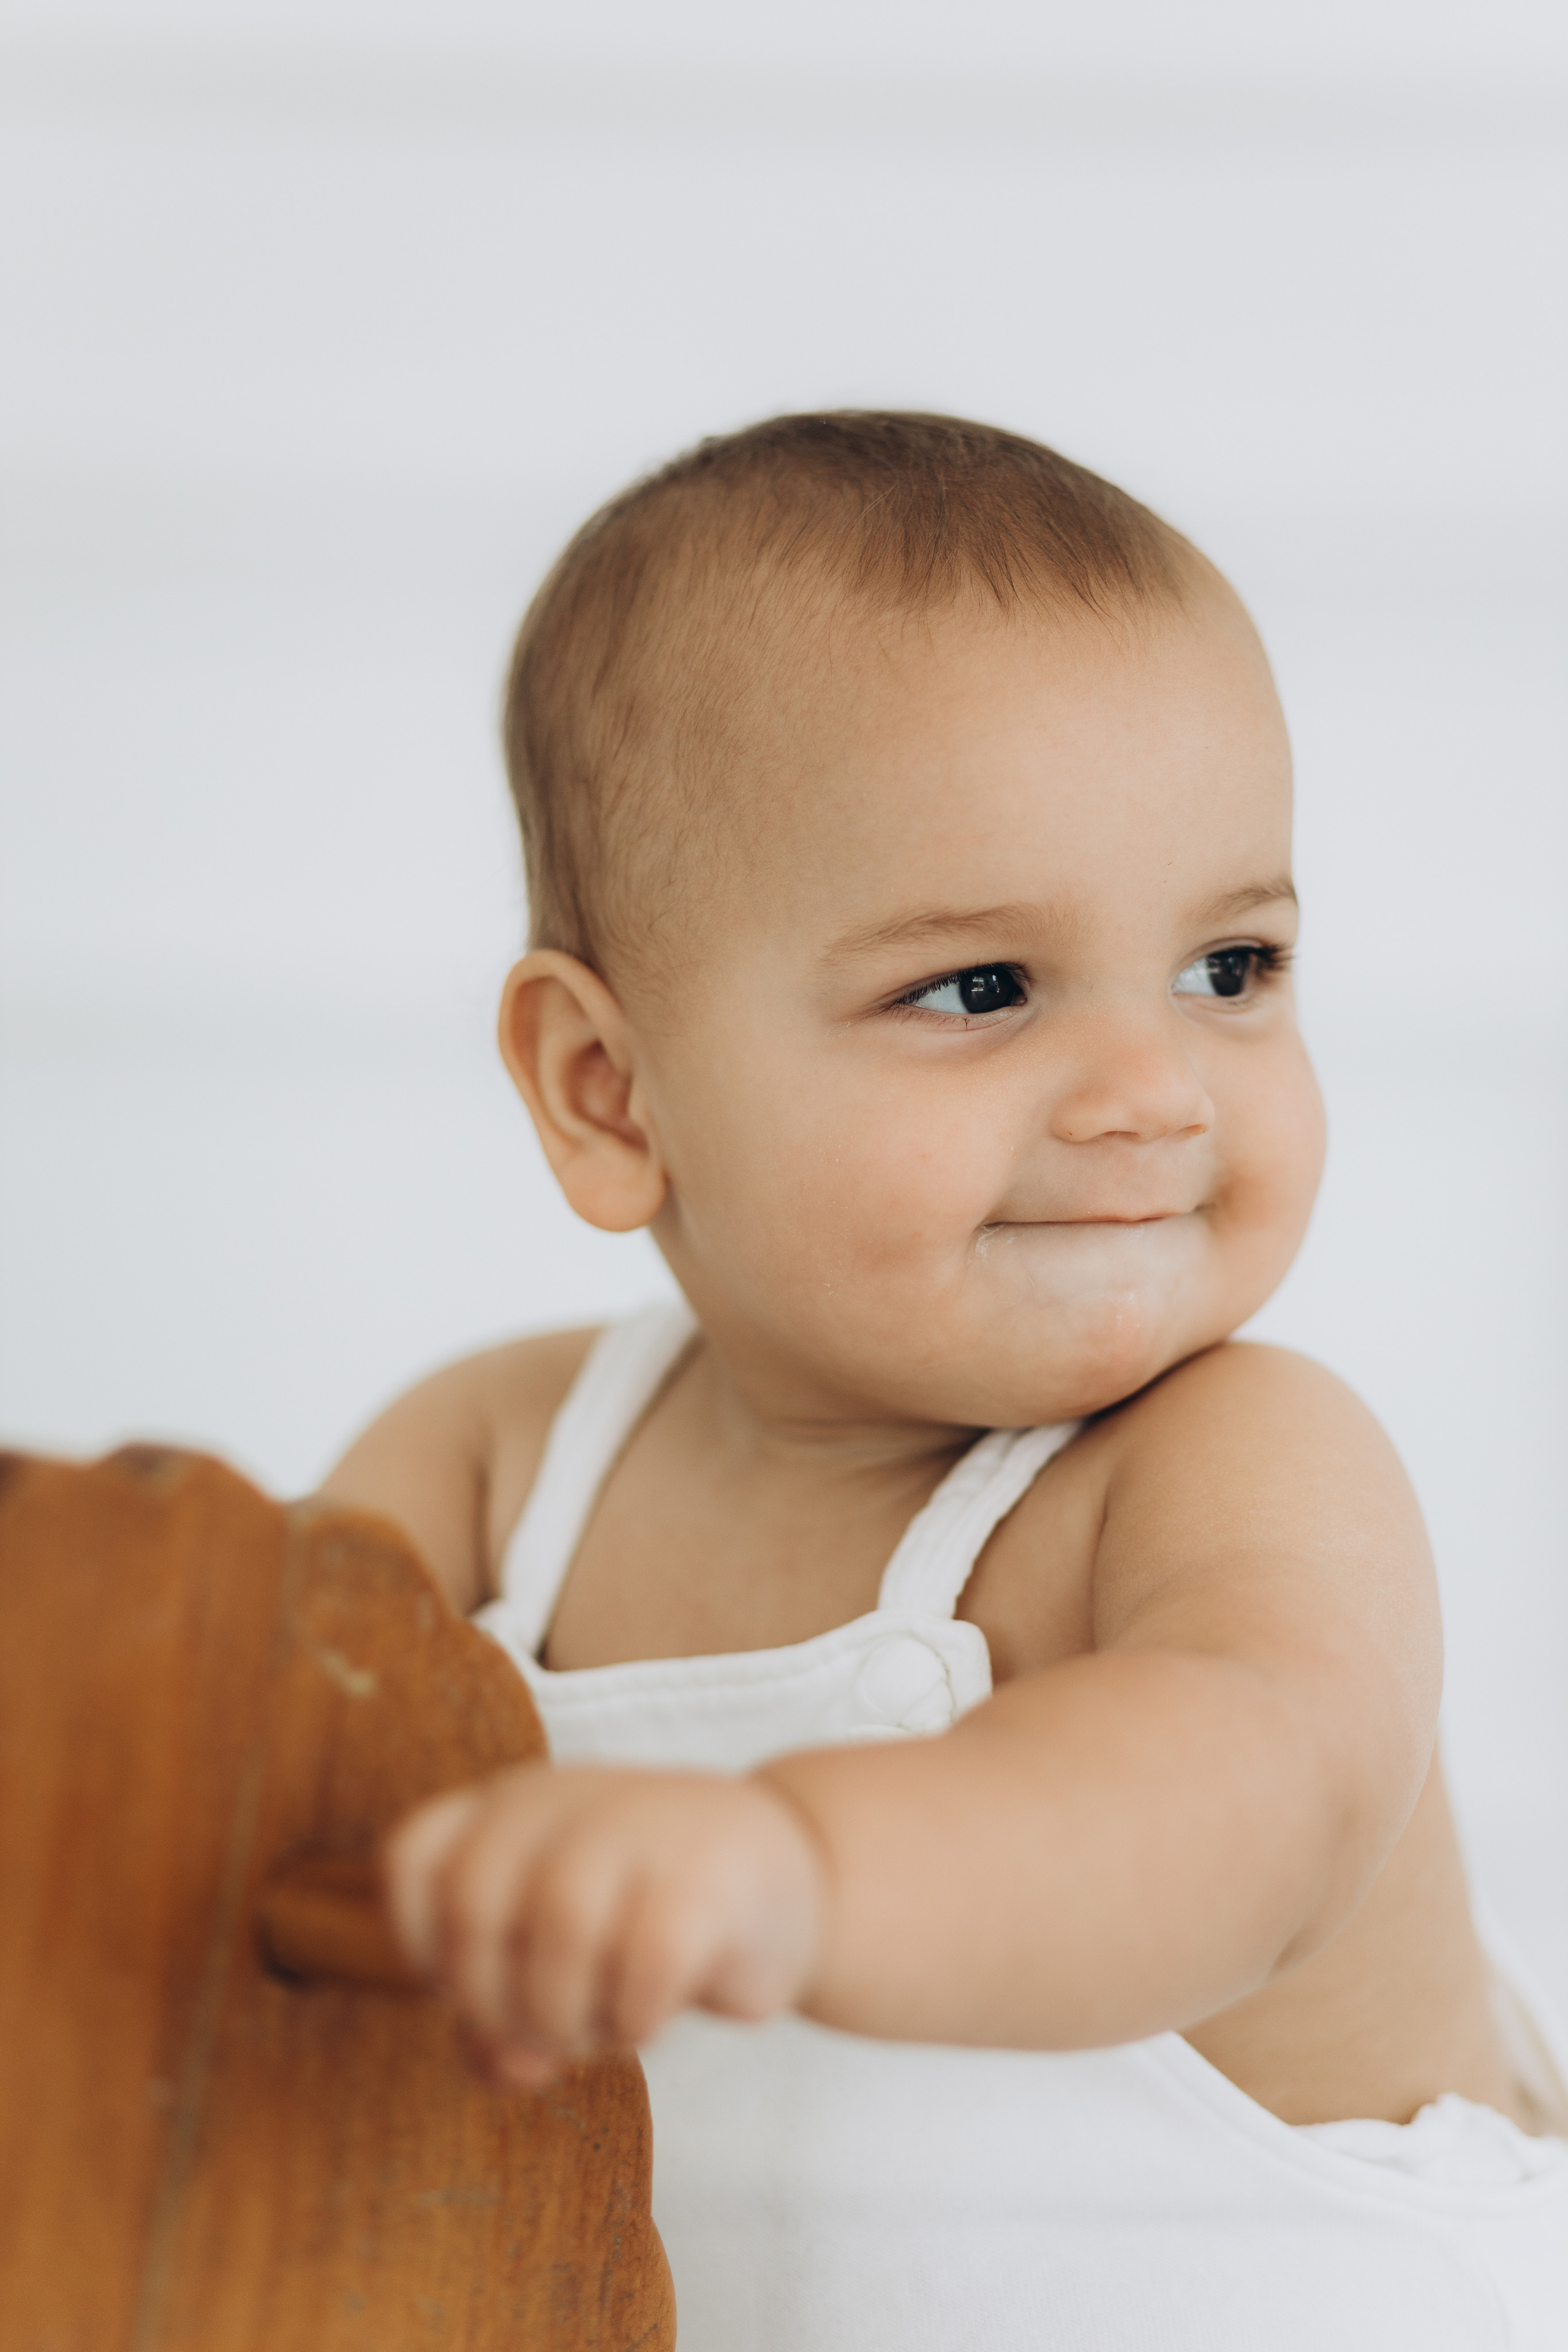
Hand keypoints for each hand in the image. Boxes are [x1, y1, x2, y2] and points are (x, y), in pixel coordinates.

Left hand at [383, 1764, 827, 2086]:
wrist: (789, 1879)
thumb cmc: (649, 1919)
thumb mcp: (557, 1953)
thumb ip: (501, 2006)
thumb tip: (502, 2062)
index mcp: (515, 1806)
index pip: (414, 1857)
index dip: (421, 1945)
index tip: (470, 1987)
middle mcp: (567, 1801)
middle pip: (472, 1906)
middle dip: (494, 2002)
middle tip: (545, 2032)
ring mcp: (641, 1828)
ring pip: (559, 1932)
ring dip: (567, 2019)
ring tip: (602, 2029)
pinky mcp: (706, 1878)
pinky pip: (643, 1968)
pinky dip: (634, 2021)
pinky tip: (650, 2017)